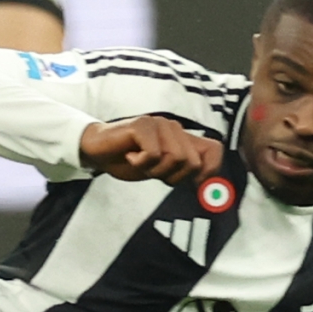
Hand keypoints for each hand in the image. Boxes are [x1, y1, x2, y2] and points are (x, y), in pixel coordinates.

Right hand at [79, 115, 222, 183]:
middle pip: (192, 163)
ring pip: (175, 158)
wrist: (98, 151)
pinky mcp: (143, 124)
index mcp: (183, 138)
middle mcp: (175, 128)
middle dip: (172, 176)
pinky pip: (154, 154)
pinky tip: (130, 155)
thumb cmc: (129, 160)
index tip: (191, 184)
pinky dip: (140, 163)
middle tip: (151, 170)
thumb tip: (207, 187)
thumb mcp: (161, 171)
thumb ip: (182, 172)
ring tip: (139, 161)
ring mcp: (160, 123)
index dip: (209, 171)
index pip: (214, 150)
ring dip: (154, 170)